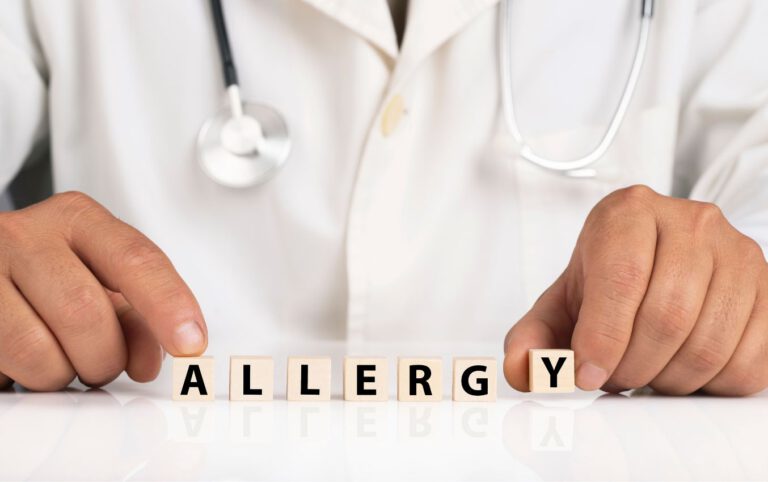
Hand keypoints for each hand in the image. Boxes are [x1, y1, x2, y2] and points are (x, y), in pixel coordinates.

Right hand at [0, 192, 206, 390]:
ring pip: (37, 351)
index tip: (191, 343)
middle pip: (86, 313)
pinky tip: (25, 359)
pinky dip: (23, 378)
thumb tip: (150, 360)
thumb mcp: (100, 279)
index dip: (168, 306)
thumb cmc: (52, 272)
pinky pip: (1, 368)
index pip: (136, 260)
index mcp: (77, 218)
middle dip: (106, 358)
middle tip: (104, 364)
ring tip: (60, 360)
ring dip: (61, 375)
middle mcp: (25, 235)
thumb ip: (137, 316)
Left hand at [503, 185, 767, 395]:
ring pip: (709, 342)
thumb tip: (524, 370)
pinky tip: (681, 370)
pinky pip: (750, 359)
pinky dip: (710, 385)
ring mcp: (737, 252)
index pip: (621, 278)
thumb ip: (532, 337)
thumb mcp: (561, 303)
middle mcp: (689, 222)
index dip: (602, 337)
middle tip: (614, 378)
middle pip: (667, 315)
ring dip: (669, 380)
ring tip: (645, 374)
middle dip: (632, 366)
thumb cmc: (608, 282)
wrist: (660, 261)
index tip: (587, 373)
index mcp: (628, 213)